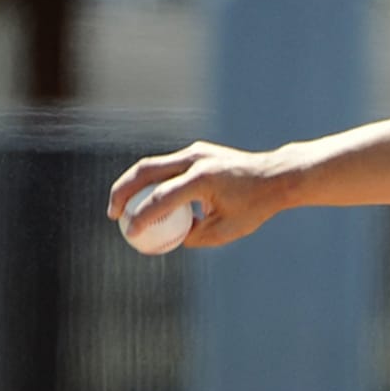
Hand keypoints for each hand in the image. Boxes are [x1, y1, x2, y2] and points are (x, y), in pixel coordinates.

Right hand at [107, 141, 294, 247]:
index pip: (162, 198)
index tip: (130, 232)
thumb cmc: (255, 206)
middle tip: (113, 214)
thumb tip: (169, 238)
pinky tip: (144, 199)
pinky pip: (166, 166)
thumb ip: (194, 236)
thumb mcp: (226, 230)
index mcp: (204, 179)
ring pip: (152, 165)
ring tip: (121, 207)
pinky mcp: (197, 152)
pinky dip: (151, 181)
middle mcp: (196, 160)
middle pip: (146, 171)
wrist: (276, 176)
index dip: (142, 217)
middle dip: (122, 191)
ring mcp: (196, 152)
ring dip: (133, 184)